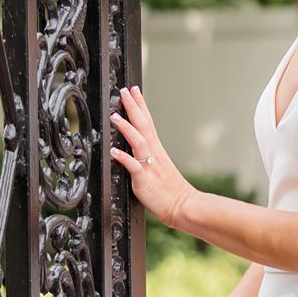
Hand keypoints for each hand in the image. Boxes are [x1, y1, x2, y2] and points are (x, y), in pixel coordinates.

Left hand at [110, 85, 189, 224]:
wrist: (184, 206)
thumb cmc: (171, 191)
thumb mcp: (159, 169)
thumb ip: (148, 158)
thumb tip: (136, 151)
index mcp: (157, 150)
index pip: (148, 122)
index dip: (140, 105)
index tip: (134, 90)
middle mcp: (154, 154)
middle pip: (143, 125)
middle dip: (133, 107)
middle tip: (124, 91)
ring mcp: (150, 166)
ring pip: (138, 141)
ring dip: (126, 128)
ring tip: (115, 116)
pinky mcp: (145, 180)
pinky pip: (133, 166)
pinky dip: (123, 157)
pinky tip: (113, 151)